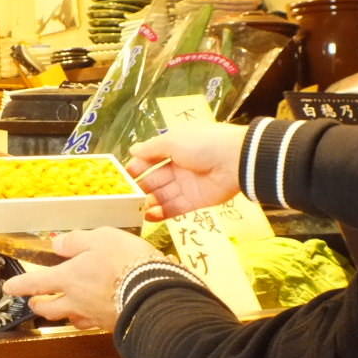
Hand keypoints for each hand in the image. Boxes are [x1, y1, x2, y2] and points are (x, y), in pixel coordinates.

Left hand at [2, 227, 163, 330]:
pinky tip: (88, 315)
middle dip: (38, 304)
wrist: (154, 292)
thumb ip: (75, 241)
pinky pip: (90, 324)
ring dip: (60, 314)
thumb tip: (56, 244)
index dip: (20, 285)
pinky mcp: (109, 324)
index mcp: (68, 278)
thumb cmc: (126, 261)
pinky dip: (84, 319)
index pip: (36, 283)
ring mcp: (93, 315)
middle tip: (34, 301)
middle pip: (48, 308)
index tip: (9, 288)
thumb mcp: (101, 238)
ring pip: (68, 319)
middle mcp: (76, 300)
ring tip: (59, 309)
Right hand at [125, 122, 246, 219]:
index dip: (136, 167)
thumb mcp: (173, 141)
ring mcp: (187, 185)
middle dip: (140, 187)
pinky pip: (174, 208)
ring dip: (148, 202)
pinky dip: (160, 213)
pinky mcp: (195, 201)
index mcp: (174, 148)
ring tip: (133, 209)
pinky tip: (147, 216)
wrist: (236, 160)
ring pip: (162, 196)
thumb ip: (151, 149)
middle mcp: (179, 167)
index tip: (121, 177)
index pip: (150, 159)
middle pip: (155, 179)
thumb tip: (132, 150)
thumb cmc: (203, 144)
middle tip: (124, 197)